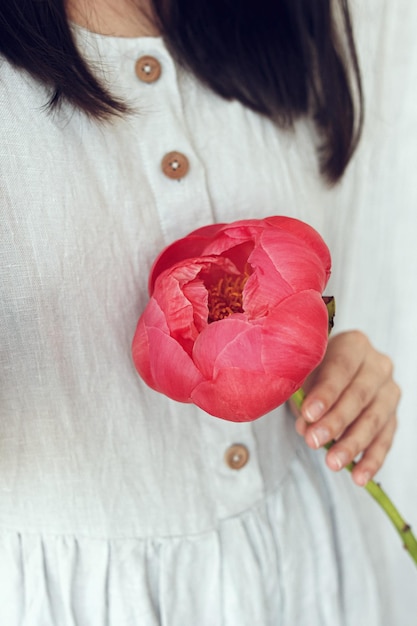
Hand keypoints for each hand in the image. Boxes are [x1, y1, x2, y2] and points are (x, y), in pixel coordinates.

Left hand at [293, 331, 399, 485]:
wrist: (329, 370)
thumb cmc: (313, 369)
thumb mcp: (303, 374)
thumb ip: (303, 395)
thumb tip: (306, 427)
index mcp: (354, 344)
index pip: (342, 369)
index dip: (326, 393)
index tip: (309, 414)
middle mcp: (378, 365)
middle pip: (360, 395)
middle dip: (336, 421)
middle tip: (314, 441)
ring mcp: (389, 391)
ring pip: (374, 420)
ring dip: (353, 444)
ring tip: (332, 463)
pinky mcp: (393, 416)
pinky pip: (385, 440)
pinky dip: (372, 460)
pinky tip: (359, 476)